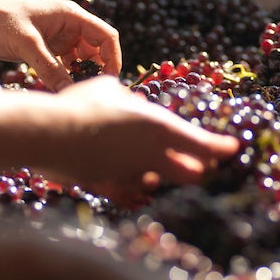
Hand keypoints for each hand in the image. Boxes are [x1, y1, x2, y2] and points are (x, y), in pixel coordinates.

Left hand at [0, 0, 120, 90]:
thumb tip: (70, 92)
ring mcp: (56, 41)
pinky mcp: (43, 53)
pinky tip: (59, 92)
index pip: (106, 36)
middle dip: (97, 72)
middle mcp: (68, 28)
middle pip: (97, 52)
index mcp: (71, 16)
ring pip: (80, 63)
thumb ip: (50, 68)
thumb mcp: (26, 43)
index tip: (109, 80)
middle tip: (90, 93)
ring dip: (79, 78)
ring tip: (73, 95)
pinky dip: (64, 80)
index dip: (113, 58)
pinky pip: (62, 69)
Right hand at [42, 77, 240, 202]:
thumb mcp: (110, 89)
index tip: (232, 147)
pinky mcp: (111, 188)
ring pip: (159, 182)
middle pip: (190, 173)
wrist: (48, 135)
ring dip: (160, 174)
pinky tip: (132, 179)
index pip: (204, 146)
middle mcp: (152, 157)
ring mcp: (132, 177)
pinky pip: (132, 191)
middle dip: (198, 168)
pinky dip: (135, 185)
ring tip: (156, 166)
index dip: (222, 147)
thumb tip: (133, 104)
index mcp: (159, 129)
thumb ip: (129, 100)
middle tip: (202, 162)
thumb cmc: (82, 105)